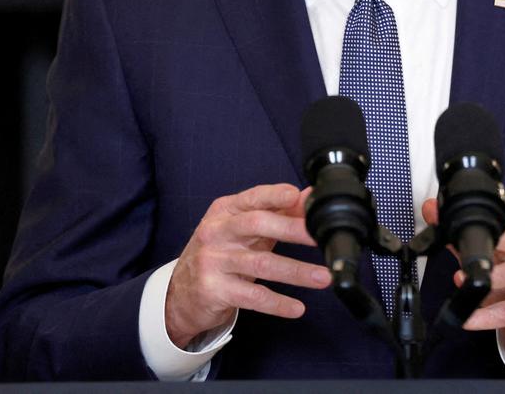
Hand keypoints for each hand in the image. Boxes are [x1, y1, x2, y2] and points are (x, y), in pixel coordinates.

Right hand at [165, 183, 331, 347]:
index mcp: (225, 211)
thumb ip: (276, 212)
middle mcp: (216, 232)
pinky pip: (252, 297)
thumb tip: (308, 197)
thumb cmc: (220, 254)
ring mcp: (213, 261)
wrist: (181, 293)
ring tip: (323, 277)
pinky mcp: (214, 290)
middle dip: (291, 229)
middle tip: (319, 236)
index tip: (296, 196)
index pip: (252, 198)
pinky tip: (297, 308)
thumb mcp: (244, 230)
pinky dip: (278, 303)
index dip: (274, 195)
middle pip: (256, 225)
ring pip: (260, 264)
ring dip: (295, 271)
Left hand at [423, 199, 504, 368]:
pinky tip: (468, 319)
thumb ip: (462, 240)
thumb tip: (431, 213)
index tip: (445, 223)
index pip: (500, 221)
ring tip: (462, 282)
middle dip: (484, 247)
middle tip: (461, 255)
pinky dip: (486, 315)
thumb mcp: (491, 260)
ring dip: (484, 279)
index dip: (473, 223)